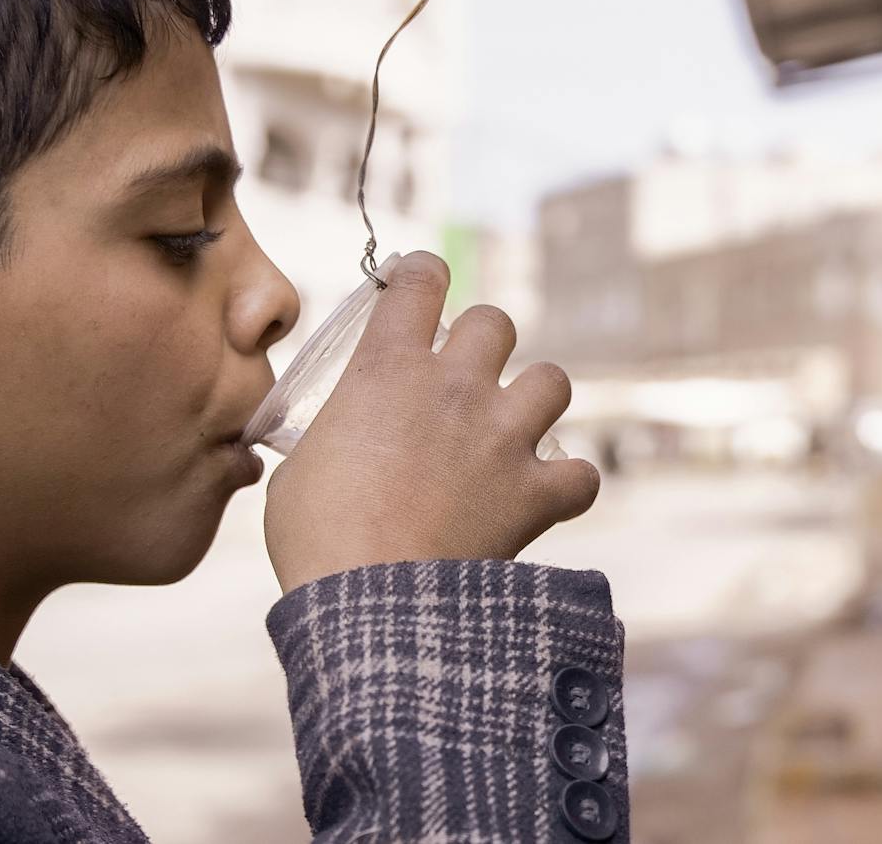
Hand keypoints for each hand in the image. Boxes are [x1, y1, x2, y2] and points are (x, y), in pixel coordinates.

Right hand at [264, 252, 598, 591]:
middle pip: (495, 321)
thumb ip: (328, 440)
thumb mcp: (298, 470)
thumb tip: (332, 452)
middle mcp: (455, 387)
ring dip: (535, 399)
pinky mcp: (535, 493)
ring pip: (553, 379)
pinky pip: (582, 474)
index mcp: (387, 369)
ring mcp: (502, 437)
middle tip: (463, 379)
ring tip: (512, 429)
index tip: (420, 289)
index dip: (423, 277)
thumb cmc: (317, 540)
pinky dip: (569, 484)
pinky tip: (547, 495)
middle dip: (483, 343)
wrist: (371, 604)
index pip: (420, 281)